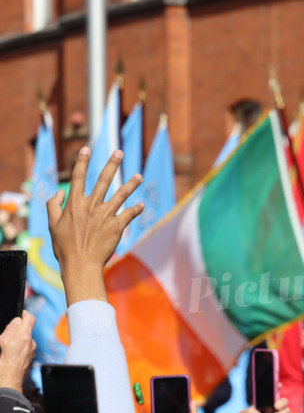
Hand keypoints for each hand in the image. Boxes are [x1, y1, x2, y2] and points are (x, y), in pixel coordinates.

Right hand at [0, 312, 36, 391]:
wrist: (8, 381)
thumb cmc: (2, 363)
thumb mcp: (1, 342)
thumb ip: (10, 329)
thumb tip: (17, 320)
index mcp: (24, 337)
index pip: (30, 318)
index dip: (24, 314)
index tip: (19, 314)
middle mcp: (31, 343)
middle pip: (26, 330)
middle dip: (17, 330)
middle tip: (6, 336)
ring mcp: (32, 351)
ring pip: (25, 340)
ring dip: (18, 340)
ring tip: (6, 348)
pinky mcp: (31, 358)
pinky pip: (26, 348)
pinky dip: (19, 348)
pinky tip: (10, 354)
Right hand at [46, 148, 143, 304]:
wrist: (81, 264)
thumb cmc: (64, 246)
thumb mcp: (52, 224)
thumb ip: (53, 206)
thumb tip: (59, 193)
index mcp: (74, 203)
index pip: (79, 177)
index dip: (82, 161)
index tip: (86, 148)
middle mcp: (91, 205)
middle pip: (104, 179)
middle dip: (112, 163)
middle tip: (119, 152)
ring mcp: (105, 215)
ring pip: (121, 194)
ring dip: (131, 184)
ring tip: (139, 176)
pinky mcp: (117, 226)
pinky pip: (130, 214)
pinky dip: (136, 209)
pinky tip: (142, 205)